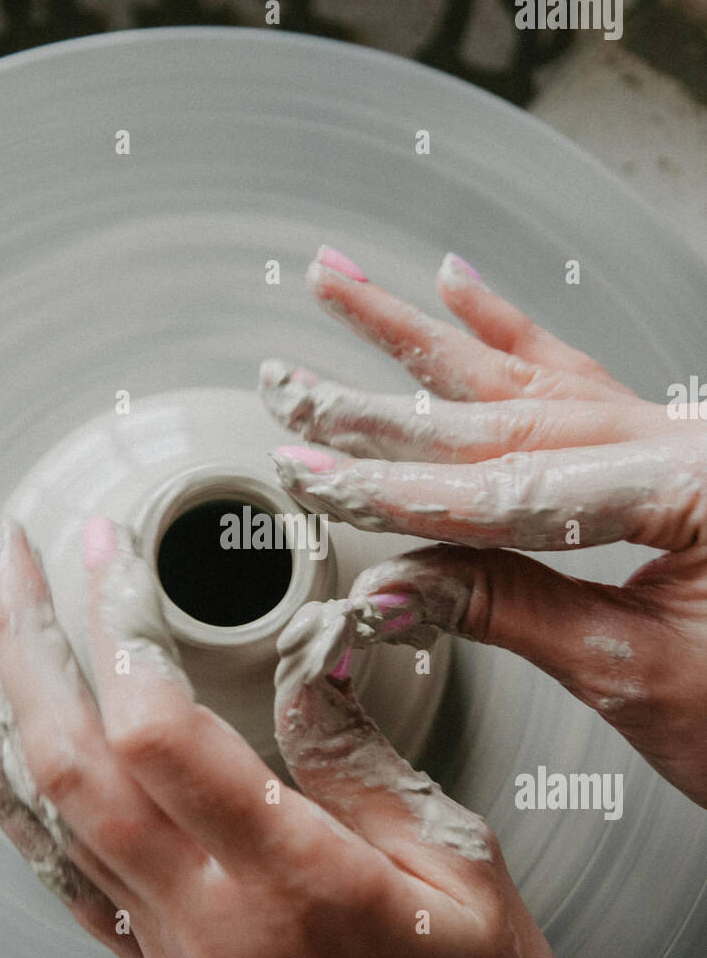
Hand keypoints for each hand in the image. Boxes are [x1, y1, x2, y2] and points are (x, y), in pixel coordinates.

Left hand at [0, 503, 616, 957]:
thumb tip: (312, 665)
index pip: (166, 740)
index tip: (117, 558)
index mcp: (300, 889)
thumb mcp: (463, 868)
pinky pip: (67, 883)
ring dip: (9, 707)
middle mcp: (215, 926)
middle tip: (9, 558)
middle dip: (27, 645)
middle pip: (76, 767)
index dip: (125, 633)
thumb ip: (365, 762)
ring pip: (54, 817)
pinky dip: (15, 807)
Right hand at [262, 247, 706, 808]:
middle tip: (291, 387)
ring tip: (340, 283)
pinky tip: (457, 288)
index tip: (314, 476)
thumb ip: (509, 613)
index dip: (398, 488)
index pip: (507, 487)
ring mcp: (674, 436)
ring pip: (527, 376)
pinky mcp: (663, 451)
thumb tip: (396, 586)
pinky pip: (577, 378)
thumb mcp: (633, 674)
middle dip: (381, 406)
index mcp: (688, 487)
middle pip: (502, 414)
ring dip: (421, 337)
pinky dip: (511, 333)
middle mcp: (683, 441)